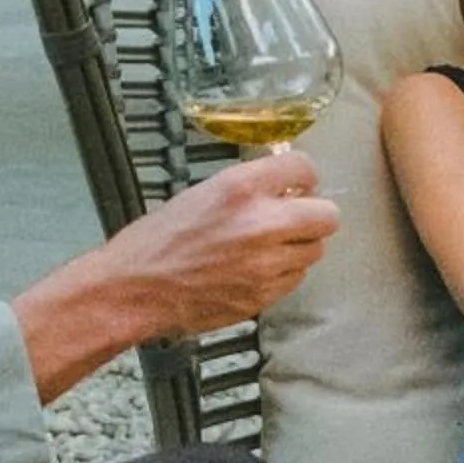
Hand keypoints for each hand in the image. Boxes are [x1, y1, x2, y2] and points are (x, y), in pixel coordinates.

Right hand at [109, 149, 339, 341]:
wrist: (136, 288)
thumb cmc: (158, 240)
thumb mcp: (202, 193)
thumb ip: (247, 187)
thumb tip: (282, 186)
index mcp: (240, 188)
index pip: (304, 168)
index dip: (302, 176)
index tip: (297, 183)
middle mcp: (261, 224)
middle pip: (327, 215)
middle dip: (313, 214)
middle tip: (293, 217)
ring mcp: (266, 264)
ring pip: (315, 250)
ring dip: (299, 245)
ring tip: (269, 246)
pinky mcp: (264, 295)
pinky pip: (296, 277)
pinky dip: (284, 272)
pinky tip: (256, 269)